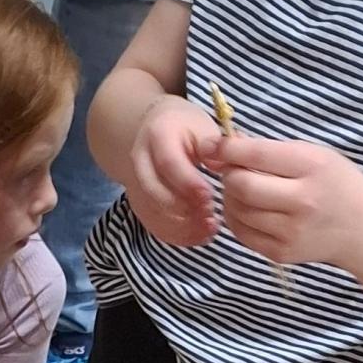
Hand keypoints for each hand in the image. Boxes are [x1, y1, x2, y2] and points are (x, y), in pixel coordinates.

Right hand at [125, 95, 224, 249]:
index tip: (211, 198)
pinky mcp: (140, 204)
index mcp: (157, 135)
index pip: (169, 165)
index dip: (189, 185)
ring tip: (210, 227)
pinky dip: (178, 235)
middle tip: (212, 216)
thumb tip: (226, 168)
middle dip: (185, 209)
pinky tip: (200, 235)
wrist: (155, 129)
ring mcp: (136, 185)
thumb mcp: (203, 127)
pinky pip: (155, 225)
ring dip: (183, 226)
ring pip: (154, 213)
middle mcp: (140, 161)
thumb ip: (215, 148)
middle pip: (156, 193)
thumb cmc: (186, 128)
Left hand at [215, 134, 362, 274]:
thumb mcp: (314, 155)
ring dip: (230, 197)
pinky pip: (242, 233)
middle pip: (241, 186)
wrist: (362, 229)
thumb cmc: (336, 184)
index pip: (257, 155)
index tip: (210, 146)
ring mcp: (290, 231)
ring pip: (237, 211)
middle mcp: (302, 201)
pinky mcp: (281, 253)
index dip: (227, 149)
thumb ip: (273, 152)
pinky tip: (248, 209)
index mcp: (311, 167)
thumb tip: (225, 147)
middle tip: (233, 170)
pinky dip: (237, 218)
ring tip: (243, 190)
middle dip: (229, 175)